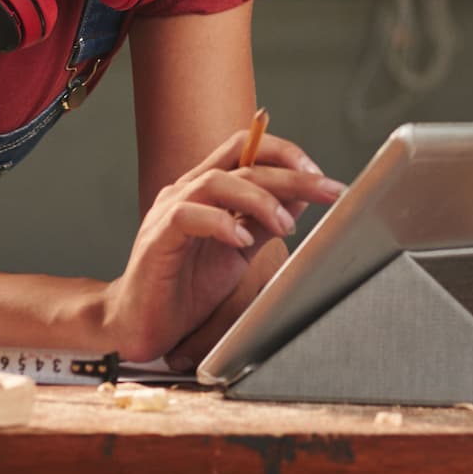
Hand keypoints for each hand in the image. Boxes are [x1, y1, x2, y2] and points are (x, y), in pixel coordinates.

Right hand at [99, 126, 341, 363]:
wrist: (143, 325)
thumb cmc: (187, 287)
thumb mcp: (240, 251)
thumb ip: (265, 222)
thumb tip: (302, 196)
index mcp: (207, 189)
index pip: (246, 148)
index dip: (285, 153)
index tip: (321, 175)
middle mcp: (187, 191)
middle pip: (243, 162)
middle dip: (291, 174)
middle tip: (328, 190)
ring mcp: (169, 211)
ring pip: (217, 182)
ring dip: (259, 199)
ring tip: (286, 224)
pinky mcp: (157, 239)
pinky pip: (187, 216)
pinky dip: (220, 223)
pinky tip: (243, 240)